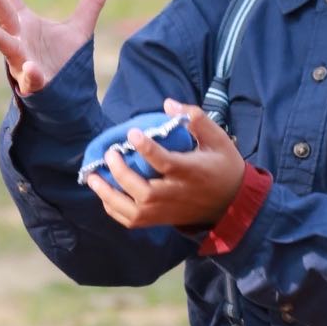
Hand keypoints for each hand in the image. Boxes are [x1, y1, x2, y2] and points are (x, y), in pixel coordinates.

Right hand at [0, 0, 113, 95]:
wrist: (66, 96)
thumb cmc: (64, 61)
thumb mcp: (79, 28)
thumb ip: (91, 2)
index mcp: (24, 22)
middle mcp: (18, 38)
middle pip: (2, 15)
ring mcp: (22, 61)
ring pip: (6, 47)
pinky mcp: (33, 84)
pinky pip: (30, 78)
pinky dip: (30, 74)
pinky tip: (32, 68)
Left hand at [91, 99, 245, 232]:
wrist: (233, 203)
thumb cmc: (224, 166)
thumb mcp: (218, 139)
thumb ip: (196, 120)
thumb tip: (168, 104)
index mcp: (191, 172)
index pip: (165, 163)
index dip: (146, 148)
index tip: (132, 134)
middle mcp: (176, 194)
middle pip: (143, 191)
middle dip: (121, 173)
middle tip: (110, 153)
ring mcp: (167, 210)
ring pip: (133, 211)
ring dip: (109, 195)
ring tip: (94, 178)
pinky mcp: (161, 219)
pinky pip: (132, 221)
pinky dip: (114, 209)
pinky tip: (105, 194)